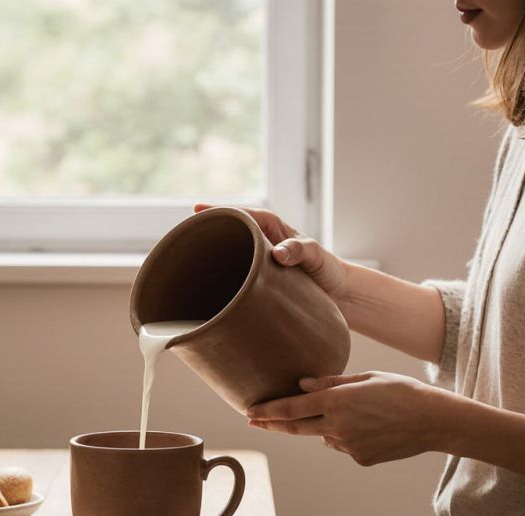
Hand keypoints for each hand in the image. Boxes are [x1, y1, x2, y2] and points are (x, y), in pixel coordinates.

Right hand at [194, 203, 348, 302]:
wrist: (340, 296)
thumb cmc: (329, 271)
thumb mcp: (317, 256)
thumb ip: (299, 250)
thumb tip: (278, 254)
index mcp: (273, 227)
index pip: (241, 214)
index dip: (218, 212)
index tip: (197, 211)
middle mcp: (262, 242)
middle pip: (229, 232)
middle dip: (208, 231)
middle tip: (184, 236)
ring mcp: (259, 262)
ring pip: (230, 254)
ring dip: (212, 256)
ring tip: (188, 260)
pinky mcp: (259, 281)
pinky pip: (236, 275)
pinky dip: (223, 277)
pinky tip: (209, 288)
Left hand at [246, 371, 459, 466]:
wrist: (433, 421)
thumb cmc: (402, 391)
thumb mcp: (367, 378)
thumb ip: (331, 381)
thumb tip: (302, 385)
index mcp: (338, 400)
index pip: (292, 408)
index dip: (268, 410)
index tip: (249, 410)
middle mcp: (338, 425)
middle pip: (296, 427)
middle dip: (272, 423)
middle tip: (253, 419)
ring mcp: (348, 446)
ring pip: (325, 435)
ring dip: (327, 425)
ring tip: (361, 412)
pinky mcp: (360, 458)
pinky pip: (344, 445)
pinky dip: (348, 435)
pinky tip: (372, 426)